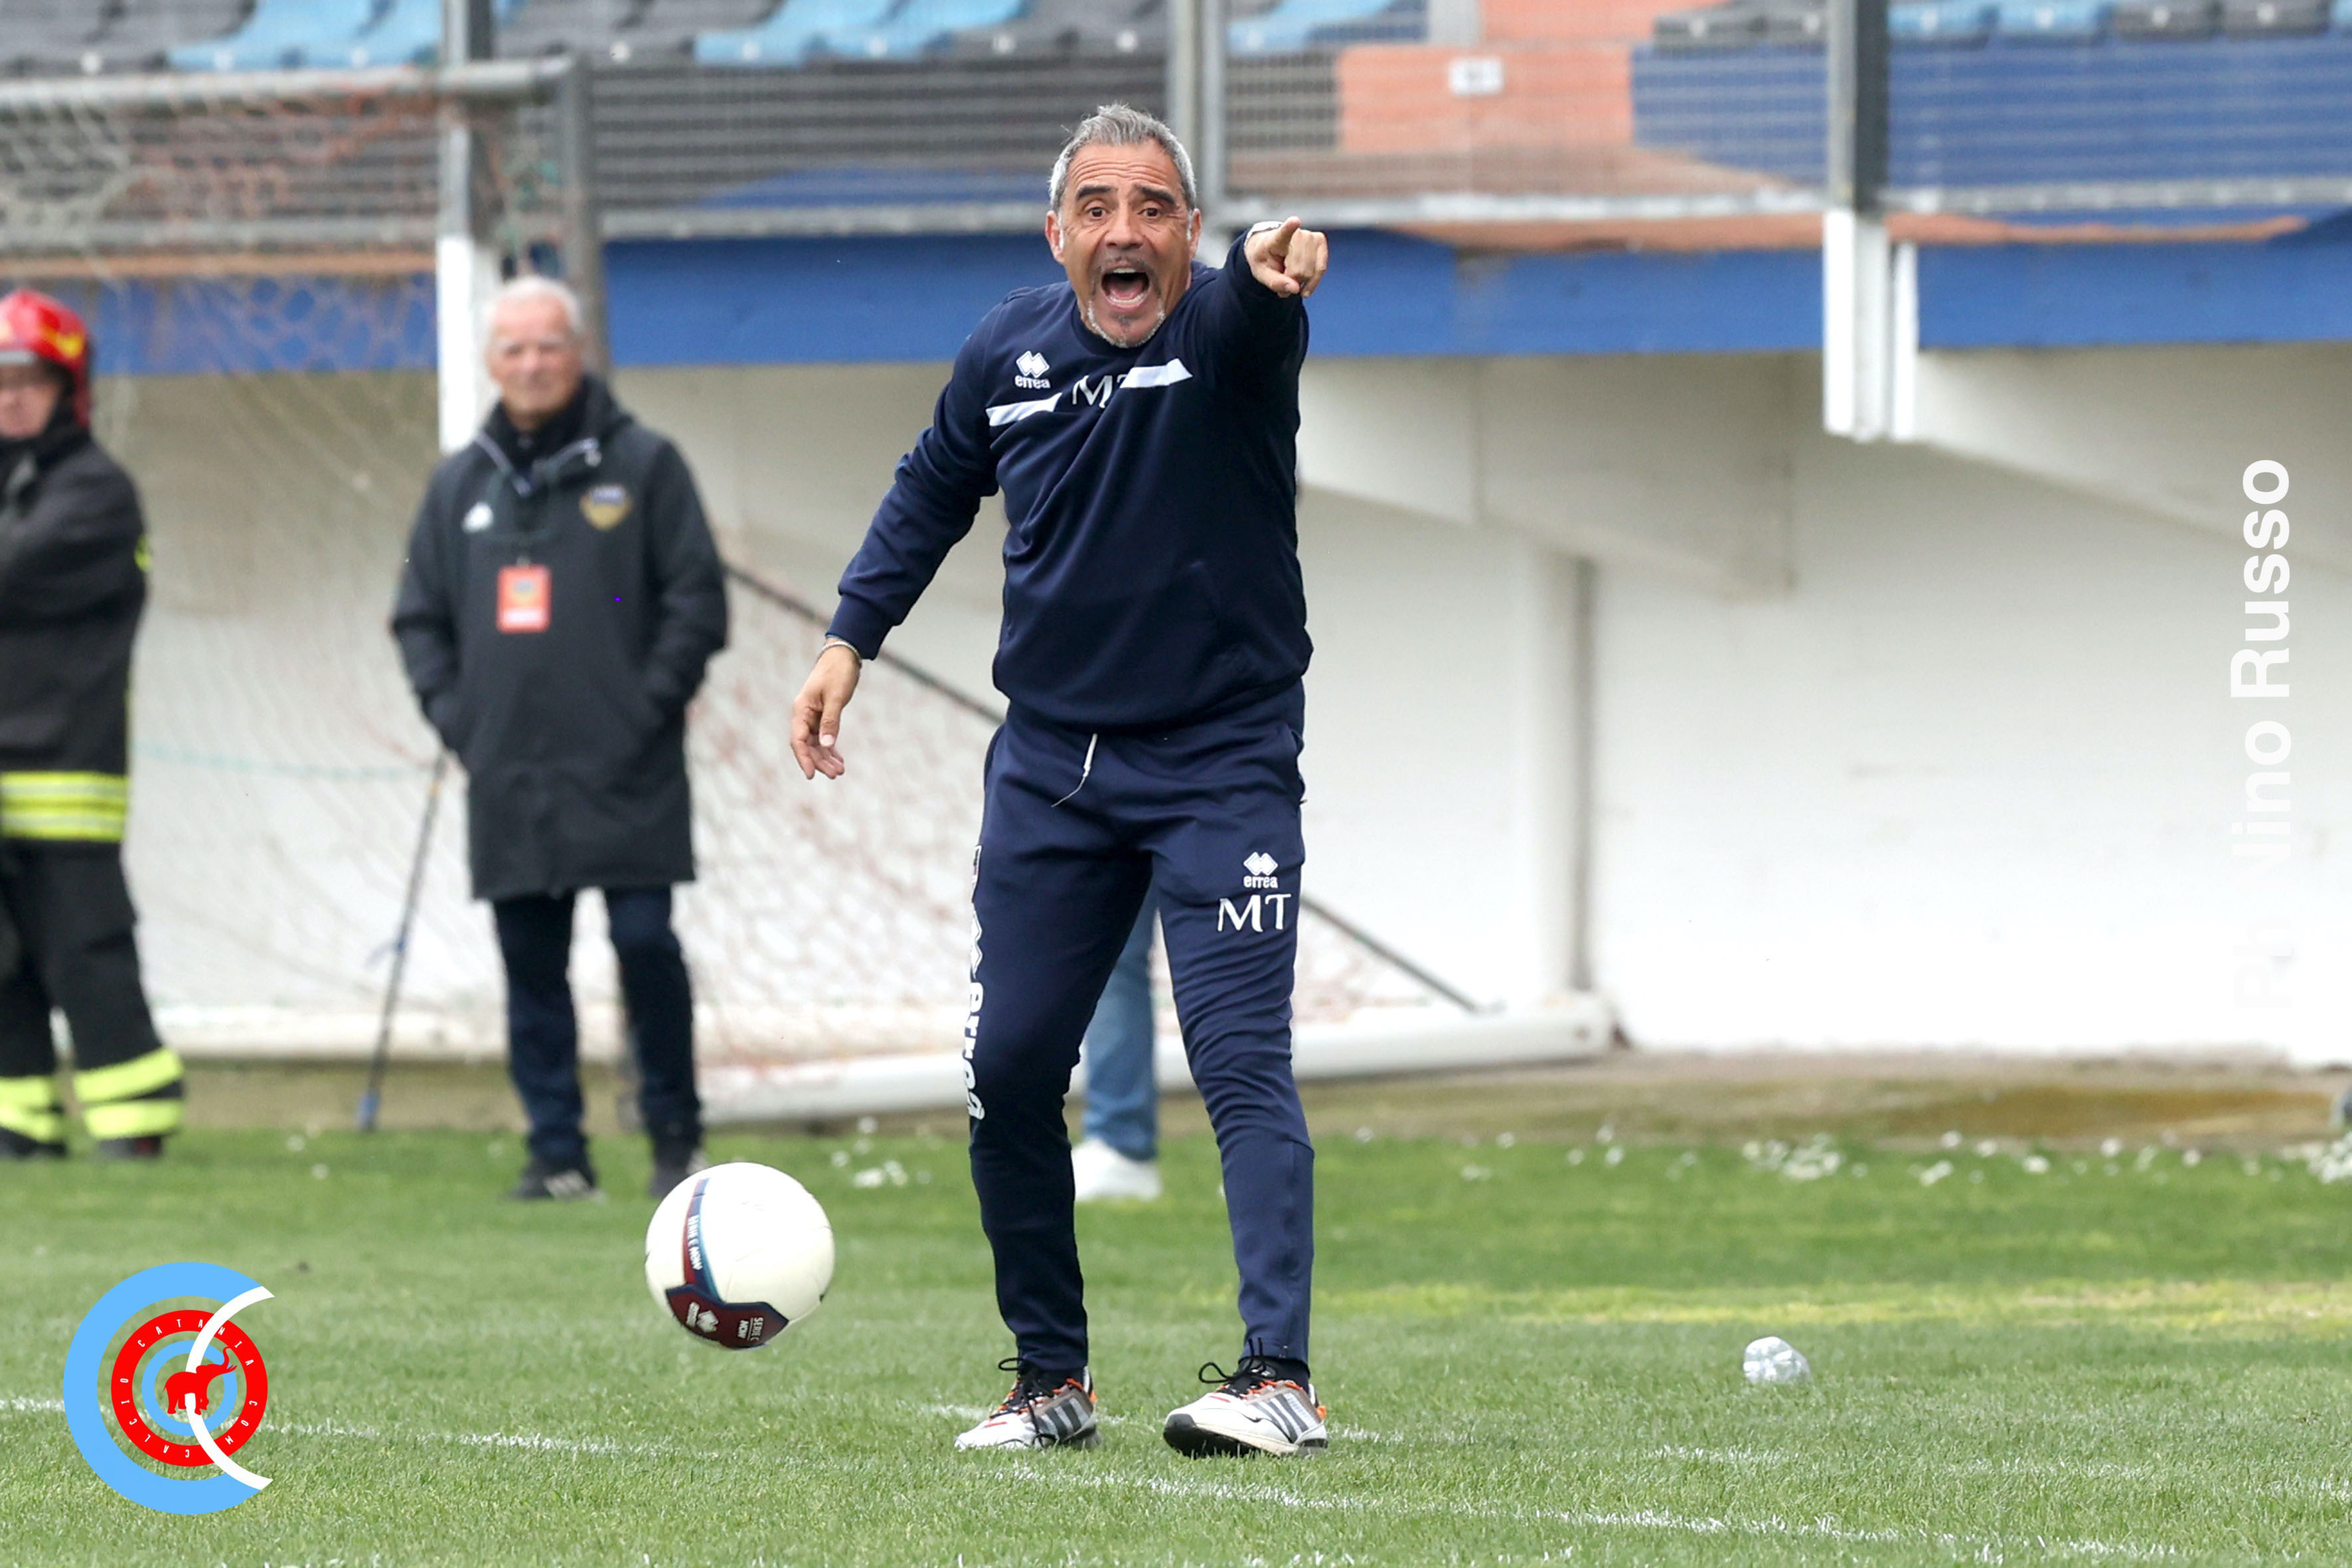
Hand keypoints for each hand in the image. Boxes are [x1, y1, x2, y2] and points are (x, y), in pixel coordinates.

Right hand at [790, 643, 861, 779]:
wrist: (844, 656)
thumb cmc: (838, 673)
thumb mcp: (836, 697)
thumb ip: (831, 721)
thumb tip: (826, 746)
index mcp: (801, 710)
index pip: (798, 740)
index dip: (804, 759)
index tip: (812, 774)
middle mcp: (804, 715)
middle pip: (808, 745)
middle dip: (820, 761)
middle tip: (836, 774)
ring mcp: (813, 716)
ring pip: (816, 743)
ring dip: (826, 758)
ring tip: (840, 771)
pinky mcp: (823, 715)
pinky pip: (824, 737)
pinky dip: (830, 748)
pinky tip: (838, 760)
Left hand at [1244, 217, 1328, 299]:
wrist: (1270, 249)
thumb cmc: (1265, 260)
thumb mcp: (1261, 273)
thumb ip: (1275, 282)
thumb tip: (1295, 289)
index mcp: (1276, 238)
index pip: (1284, 233)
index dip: (1289, 228)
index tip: (1294, 221)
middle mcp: (1296, 234)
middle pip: (1299, 270)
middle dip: (1292, 281)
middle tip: (1282, 280)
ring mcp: (1310, 236)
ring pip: (1311, 272)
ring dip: (1301, 281)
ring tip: (1291, 278)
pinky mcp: (1320, 241)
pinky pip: (1321, 269)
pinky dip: (1313, 281)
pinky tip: (1304, 286)